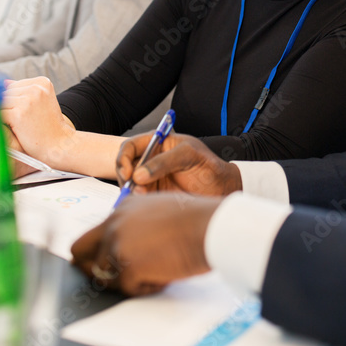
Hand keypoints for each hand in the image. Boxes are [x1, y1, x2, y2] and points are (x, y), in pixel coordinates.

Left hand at [1, 77, 76, 166]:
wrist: (59, 144)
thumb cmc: (49, 125)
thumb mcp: (42, 101)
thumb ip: (24, 90)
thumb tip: (5, 82)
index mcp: (43, 82)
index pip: (14, 85)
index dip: (15, 101)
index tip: (27, 111)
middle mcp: (36, 88)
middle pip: (6, 93)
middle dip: (9, 107)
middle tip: (23, 120)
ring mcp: (27, 101)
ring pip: (1, 103)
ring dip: (5, 114)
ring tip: (20, 124)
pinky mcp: (18, 114)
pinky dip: (2, 123)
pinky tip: (14, 129)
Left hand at [70, 193, 220, 294]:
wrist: (208, 227)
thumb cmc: (195, 220)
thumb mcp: (159, 211)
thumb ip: (137, 224)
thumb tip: (131, 244)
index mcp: (122, 209)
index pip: (92, 234)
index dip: (98, 252)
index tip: (105, 263)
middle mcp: (114, 224)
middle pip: (79, 252)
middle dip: (91, 268)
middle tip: (111, 277)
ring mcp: (118, 244)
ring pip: (105, 275)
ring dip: (127, 280)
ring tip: (155, 270)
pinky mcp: (127, 265)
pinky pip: (128, 288)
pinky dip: (145, 288)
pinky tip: (163, 275)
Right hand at [116, 133, 242, 195]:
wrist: (221, 189)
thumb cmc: (209, 166)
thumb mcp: (189, 155)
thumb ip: (164, 161)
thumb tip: (138, 175)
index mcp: (158, 143)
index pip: (130, 147)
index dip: (124, 158)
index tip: (128, 171)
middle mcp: (151, 160)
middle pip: (125, 167)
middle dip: (125, 177)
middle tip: (132, 187)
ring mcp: (151, 178)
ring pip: (130, 184)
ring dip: (131, 191)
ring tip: (143, 195)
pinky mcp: (154, 195)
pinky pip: (138, 198)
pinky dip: (138, 201)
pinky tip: (148, 202)